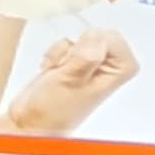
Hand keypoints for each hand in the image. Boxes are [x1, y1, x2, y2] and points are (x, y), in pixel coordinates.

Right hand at [3, 27, 139, 133]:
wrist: (32, 121)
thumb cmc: (53, 111)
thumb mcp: (71, 80)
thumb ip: (86, 56)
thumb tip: (96, 34)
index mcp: (122, 70)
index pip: (110, 36)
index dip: (88, 48)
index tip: (78, 67)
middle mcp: (112, 64)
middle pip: (95, 33)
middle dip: (74, 49)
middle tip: (67, 71)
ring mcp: (94, 61)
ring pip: (79, 36)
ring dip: (62, 53)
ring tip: (59, 75)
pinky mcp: (78, 60)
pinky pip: (67, 41)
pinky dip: (55, 54)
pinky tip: (53, 72)